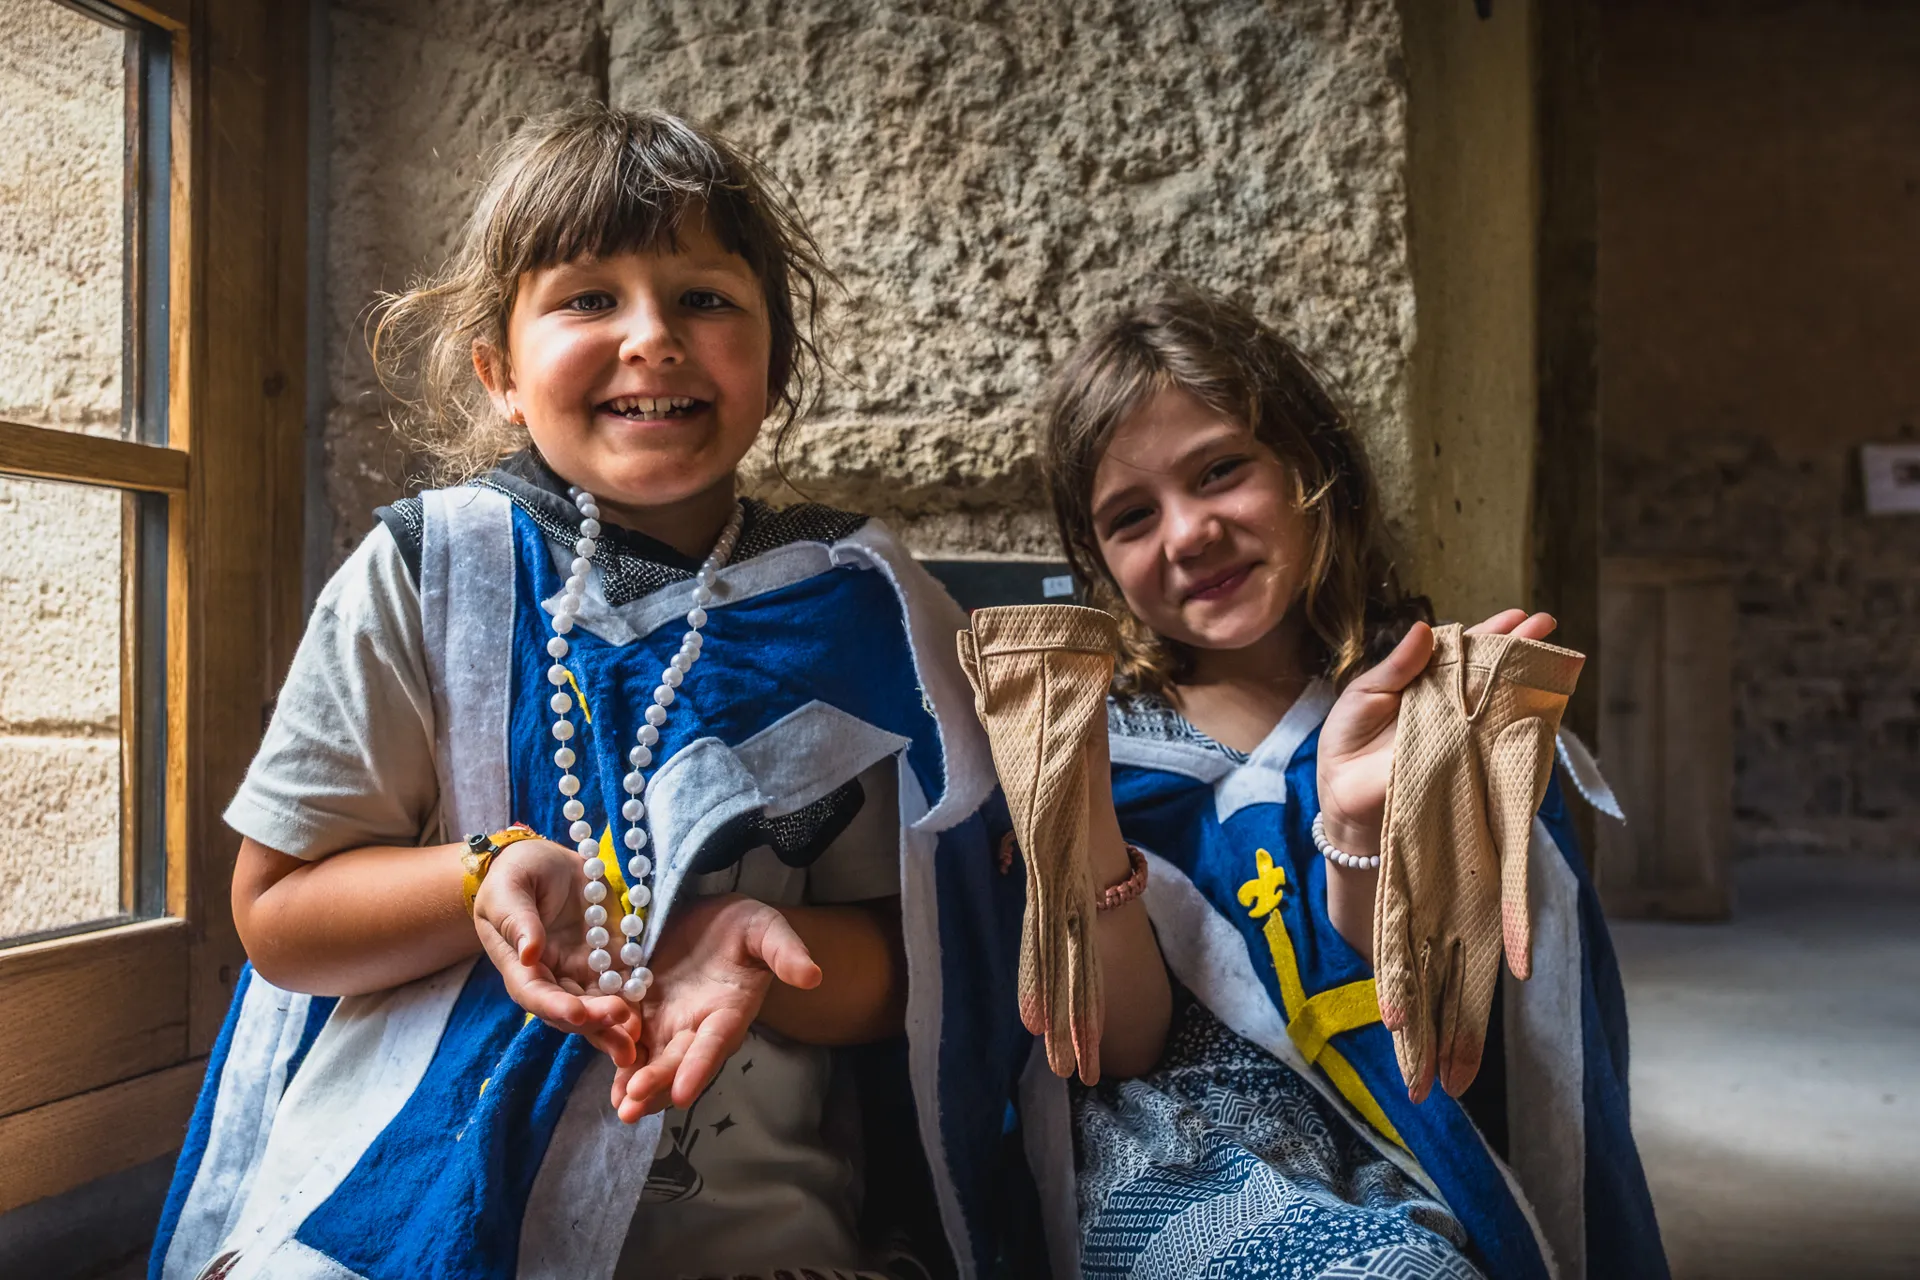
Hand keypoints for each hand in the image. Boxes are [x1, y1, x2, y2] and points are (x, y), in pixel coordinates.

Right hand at [472, 838, 640, 1065]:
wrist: (544, 862)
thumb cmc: (515, 873)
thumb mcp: (508, 889)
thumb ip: (517, 920)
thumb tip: (529, 953)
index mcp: (520, 965)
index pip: (534, 994)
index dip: (555, 1007)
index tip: (577, 1014)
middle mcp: (552, 975)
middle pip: (570, 1009)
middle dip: (594, 1021)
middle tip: (621, 1019)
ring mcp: (580, 970)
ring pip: (597, 1006)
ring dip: (614, 1024)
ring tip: (634, 1036)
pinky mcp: (607, 957)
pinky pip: (621, 983)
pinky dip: (633, 998)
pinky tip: (648, 1013)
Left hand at [610, 893, 820, 1123]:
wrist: (706, 915)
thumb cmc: (742, 925)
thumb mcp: (765, 928)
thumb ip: (785, 951)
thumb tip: (814, 975)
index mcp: (728, 1010)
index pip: (713, 1043)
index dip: (699, 1067)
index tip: (684, 1094)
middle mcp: (696, 1026)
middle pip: (676, 1060)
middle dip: (657, 1084)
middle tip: (634, 1105)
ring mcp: (666, 1022)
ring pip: (651, 1060)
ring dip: (636, 1085)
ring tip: (621, 1106)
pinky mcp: (641, 1012)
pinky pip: (627, 1042)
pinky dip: (619, 1062)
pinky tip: (609, 1087)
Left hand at [1316, 610, 1558, 859]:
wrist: (1343, 795)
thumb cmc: (1348, 740)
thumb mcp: (1365, 693)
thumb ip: (1396, 666)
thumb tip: (1424, 628)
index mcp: (1425, 681)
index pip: (1462, 651)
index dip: (1490, 634)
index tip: (1517, 617)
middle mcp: (1450, 704)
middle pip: (1490, 672)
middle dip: (1520, 648)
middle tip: (1545, 625)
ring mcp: (1461, 734)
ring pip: (1499, 703)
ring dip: (1526, 681)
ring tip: (1551, 659)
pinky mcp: (1465, 764)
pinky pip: (1496, 744)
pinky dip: (1517, 727)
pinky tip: (1539, 707)